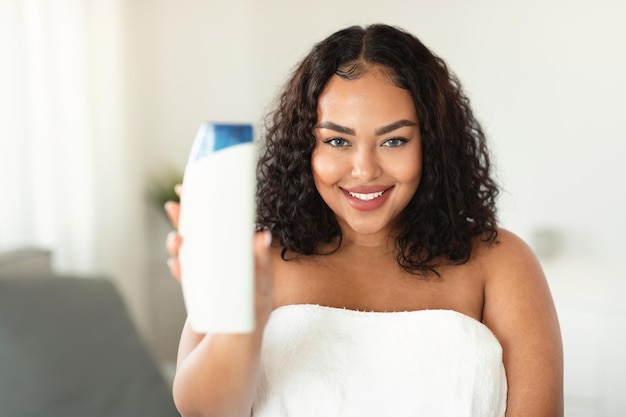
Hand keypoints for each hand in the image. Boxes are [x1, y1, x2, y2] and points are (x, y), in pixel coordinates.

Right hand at [164, 185, 274, 324]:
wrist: (233, 347)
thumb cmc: (253, 313)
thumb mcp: (260, 286)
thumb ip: (261, 262)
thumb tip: (263, 235)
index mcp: (236, 253)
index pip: (221, 223)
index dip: (206, 205)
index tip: (192, 189)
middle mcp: (221, 260)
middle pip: (200, 232)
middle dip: (185, 218)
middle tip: (174, 205)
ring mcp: (207, 274)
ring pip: (189, 251)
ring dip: (178, 243)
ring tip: (176, 241)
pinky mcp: (198, 291)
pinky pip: (185, 274)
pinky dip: (179, 268)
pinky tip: (175, 264)